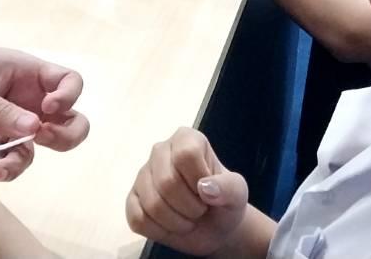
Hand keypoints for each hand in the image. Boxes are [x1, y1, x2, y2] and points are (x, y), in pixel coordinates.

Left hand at [0, 49, 88, 180]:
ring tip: (2, 168)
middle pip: (68, 118)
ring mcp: (15, 120)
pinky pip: (16, 158)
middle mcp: (27, 97)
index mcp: (25, 72)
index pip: (68, 81)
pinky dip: (9, 168)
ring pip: (43, 145)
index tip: (46, 110)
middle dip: (63, 134)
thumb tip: (34, 128)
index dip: (67, 96)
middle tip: (40, 140)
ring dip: (27, 158)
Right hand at [126, 128, 248, 256]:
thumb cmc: (224, 201)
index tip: (208, 191)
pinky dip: (160, 230)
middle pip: (167, 182)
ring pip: (152, 204)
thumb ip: (228, 187)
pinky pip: (139, 219)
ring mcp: (143, 175)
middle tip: (200, 209)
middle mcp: (160, 151)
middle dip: (189, 207)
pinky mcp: (132, 200)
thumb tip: (205, 187)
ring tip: (187, 218)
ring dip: (177, 222)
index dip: (199, 180)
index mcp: (185, 139)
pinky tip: (171, 224)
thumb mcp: (238, 193)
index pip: (185, 155)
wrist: (213, 226)